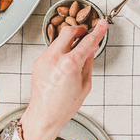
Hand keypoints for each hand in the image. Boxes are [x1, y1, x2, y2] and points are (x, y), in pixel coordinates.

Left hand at [20, 20, 107, 139]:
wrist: (44, 115)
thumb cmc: (64, 106)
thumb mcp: (85, 84)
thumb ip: (88, 62)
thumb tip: (91, 49)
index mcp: (69, 65)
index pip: (87, 42)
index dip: (97, 32)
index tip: (102, 25)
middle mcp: (54, 59)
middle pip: (68, 31)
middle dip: (79, 30)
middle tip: (86, 33)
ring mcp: (44, 59)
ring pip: (58, 40)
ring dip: (69, 41)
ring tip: (76, 52)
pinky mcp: (38, 62)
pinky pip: (52, 50)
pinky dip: (60, 51)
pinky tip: (65, 61)